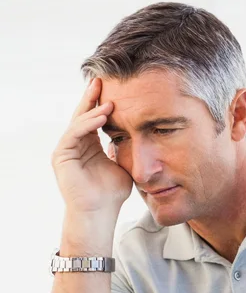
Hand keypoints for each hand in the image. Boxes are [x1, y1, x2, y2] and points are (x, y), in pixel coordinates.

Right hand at [51, 78, 132, 214]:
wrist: (100, 213)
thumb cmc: (112, 194)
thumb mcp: (124, 166)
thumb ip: (126, 149)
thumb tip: (137, 134)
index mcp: (89, 145)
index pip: (95, 119)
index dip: (102, 104)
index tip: (115, 89)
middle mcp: (76, 144)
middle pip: (83, 115)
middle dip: (92, 97)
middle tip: (102, 79)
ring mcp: (67, 149)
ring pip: (78, 122)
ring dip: (93, 109)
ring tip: (109, 101)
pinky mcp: (61, 155)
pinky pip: (74, 133)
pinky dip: (87, 123)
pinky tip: (102, 116)